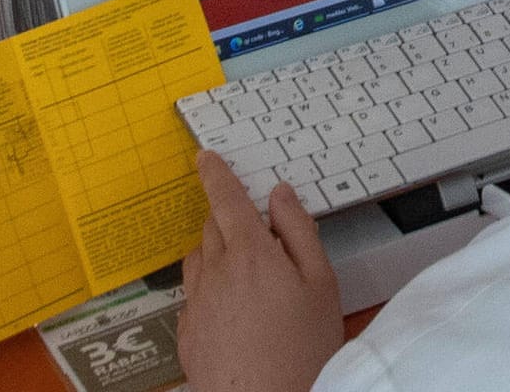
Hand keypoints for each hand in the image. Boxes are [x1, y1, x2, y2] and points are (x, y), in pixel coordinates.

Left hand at [178, 151, 343, 391]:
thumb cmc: (304, 350)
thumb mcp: (322, 283)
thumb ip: (299, 231)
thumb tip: (280, 197)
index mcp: (251, 254)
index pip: (226, 199)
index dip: (215, 174)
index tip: (206, 159)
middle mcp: (216, 273)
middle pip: (212, 227)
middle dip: (229, 222)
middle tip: (259, 239)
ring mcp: (197, 304)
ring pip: (199, 260)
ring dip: (217, 255)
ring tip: (250, 281)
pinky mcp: (187, 333)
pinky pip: (193, 297)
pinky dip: (210, 293)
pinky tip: (237, 316)